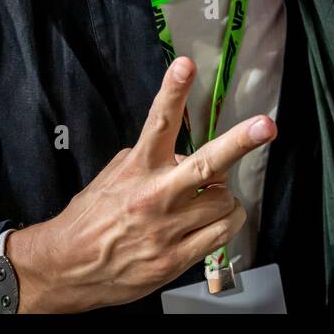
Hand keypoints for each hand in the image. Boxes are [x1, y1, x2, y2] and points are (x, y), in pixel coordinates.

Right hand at [6, 57, 276, 312]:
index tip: (186, 65)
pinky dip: (227, 220)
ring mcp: (168, 229)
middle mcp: (155, 196)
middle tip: (265, 126)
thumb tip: (180, 152)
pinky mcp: (176, 258)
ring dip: (223, 196)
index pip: (158, 122)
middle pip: (207, 164)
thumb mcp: (113, 175)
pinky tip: (216, 218)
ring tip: (207, 198)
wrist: (67, 267)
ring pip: (224, 200)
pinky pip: (223, 231)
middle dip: (240, 142)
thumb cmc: (92, 217)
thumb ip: (148, 158)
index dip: (173, 91)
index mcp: (137, 168)